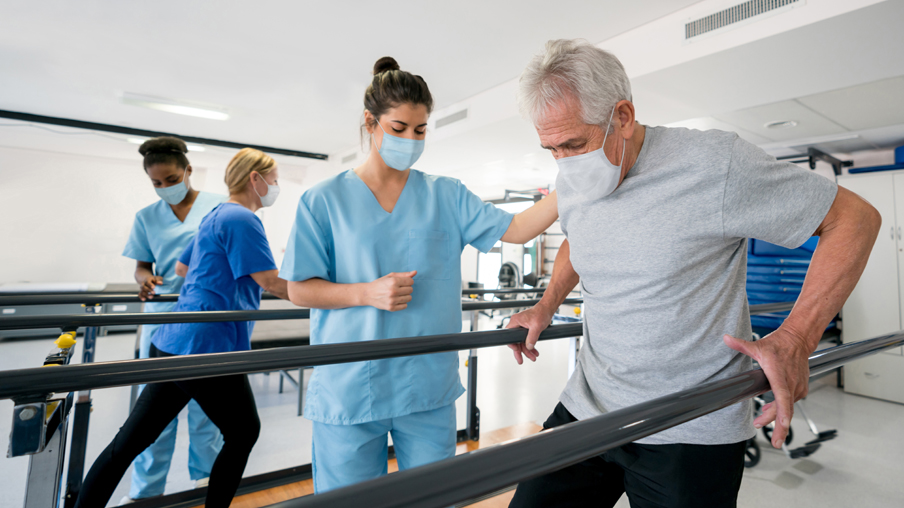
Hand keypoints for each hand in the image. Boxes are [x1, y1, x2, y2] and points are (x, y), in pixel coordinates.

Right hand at [139, 275, 163, 301]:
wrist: (144, 278)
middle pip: (144, 287)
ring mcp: (142, 288)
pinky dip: (141, 297)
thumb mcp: (156, 278)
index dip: (150, 285)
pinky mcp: (141, 291)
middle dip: (149, 290)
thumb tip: (161, 283)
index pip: (148, 282)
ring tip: (151, 297)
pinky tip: (144, 299)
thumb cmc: (152, 279)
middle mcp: (143, 284)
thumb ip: (158, 280)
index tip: (154, 287)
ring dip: (146, 295)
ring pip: (142, 291)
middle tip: (154, 293)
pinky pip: (140, 294)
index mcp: (147, 279)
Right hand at [363, 271, 415, 311]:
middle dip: (406, 288)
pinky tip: (396, 300)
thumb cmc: (380, 284)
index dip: (407, 281)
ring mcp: (392, 301)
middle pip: (411, 290)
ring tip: (397, 294)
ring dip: (405, 296)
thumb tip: (415, 272)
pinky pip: (405, 306)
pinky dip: (402, 303)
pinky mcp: (391, 308)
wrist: (368, 294)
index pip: (411, 281)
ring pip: (409, 298)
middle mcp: (393, 291)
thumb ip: (403, 274)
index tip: (402, 282)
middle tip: (399, 288)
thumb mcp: (390, 276)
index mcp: (393, 282)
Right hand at [505, 303, 554, 364]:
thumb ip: (532, 337)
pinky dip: (531, 346)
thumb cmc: (541, 313)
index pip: (509, 336)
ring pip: (522, 342)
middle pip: (515, 341)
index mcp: (515, 321)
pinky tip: (535, 351)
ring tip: (533, 357)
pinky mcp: (527, 329)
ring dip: (527, 350)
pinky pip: (526, 340)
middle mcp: (517, 324)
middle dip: (520, 352)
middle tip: (521, 361)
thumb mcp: (537, 326)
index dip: (512, 345)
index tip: (517, 351)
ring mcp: (521, 327)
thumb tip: (529, 347)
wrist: (547, 309)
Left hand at [723, 327, 811, 448]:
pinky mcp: (801, 389)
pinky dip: (782, 409)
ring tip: (760, 421)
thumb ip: (741, 345)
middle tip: (773, 441)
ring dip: (776, 416)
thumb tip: (726, 339)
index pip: (783, 397)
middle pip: (785, 409)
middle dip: (780, 427)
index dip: (783, 413)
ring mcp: (798, 387)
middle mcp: (791, 383)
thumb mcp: (758, 346)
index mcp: (779, 375)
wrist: (798, 340)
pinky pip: (790, 403)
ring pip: (787, 407)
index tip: (783, 425)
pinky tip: (771, 409)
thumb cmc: (779, 345)